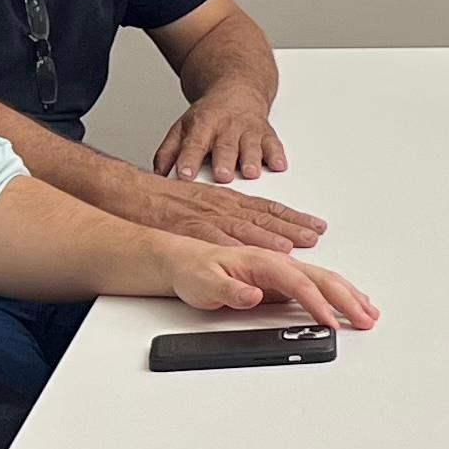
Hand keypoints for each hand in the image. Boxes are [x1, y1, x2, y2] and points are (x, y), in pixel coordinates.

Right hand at [116, 167, 325, 252]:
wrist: (132, 191)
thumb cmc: (166, 198)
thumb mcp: (205, 201)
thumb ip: (229, 216)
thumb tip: (257, 230)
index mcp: (228, 200)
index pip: (268, 208)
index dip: (294, 218)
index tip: (317, 226)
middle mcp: (221, 206)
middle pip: (262, 217)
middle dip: (291, 228)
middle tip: (314, 237)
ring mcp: (205, 217)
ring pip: (241, 226)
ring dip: (267, 237)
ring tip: (290, 248)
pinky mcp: (187, 228)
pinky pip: (211, 239)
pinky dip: (229, 248)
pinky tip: (244, 257)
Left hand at [155, 89, 287, 184]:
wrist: (237, 88)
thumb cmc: (209, 115)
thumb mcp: (183, 127)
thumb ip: (169, 151)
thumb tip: (157, 174)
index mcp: (202, 126)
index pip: (193, 144)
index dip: (188, 160)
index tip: (185, 175)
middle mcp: (226, 127)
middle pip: (225, 146)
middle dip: (224, 161)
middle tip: (223, 175)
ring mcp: (248, 130)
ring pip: (250, 146)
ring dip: (251, 159)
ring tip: (250, 173)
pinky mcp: (266, 133)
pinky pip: (273, 144)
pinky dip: (276, 154)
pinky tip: (278, 165)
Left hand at [156, 236, 380, 328]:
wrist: (185, 262)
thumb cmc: (194, 271)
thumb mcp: (205, 283)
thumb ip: (230, 290)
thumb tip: (254, 296)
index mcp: (263, 261)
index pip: (299, 283)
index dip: (317, 304)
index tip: (330, 323)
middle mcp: (278, 262)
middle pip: (322, 279)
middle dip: (347, 300)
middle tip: (366, 320)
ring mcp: (284, 270)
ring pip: (325, 280)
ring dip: (349, 296)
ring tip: (369, 313)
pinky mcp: (284, 280)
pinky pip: (319, 285)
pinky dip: (339, 294)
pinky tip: (351, 301)